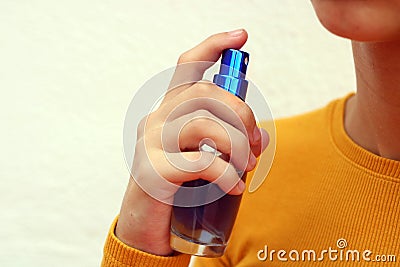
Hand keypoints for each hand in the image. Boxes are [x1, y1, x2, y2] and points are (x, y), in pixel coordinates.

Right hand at [115, 29, 268, 254]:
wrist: (146, 228)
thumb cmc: (178, 188)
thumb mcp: (197, 155)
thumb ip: (219, 138)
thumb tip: (259, 132)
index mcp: (168, 111)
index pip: (187, 67)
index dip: (212, 46)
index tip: (239, 36)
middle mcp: (156, 120)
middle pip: (207, 94)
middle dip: (243, 116)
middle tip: (257, 145)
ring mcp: (151, 144)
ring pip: (205, 124)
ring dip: (238, 146)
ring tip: (247, 167)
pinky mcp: (153, 172)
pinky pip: (201, 163)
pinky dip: (227, 174)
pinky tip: (235, 186)